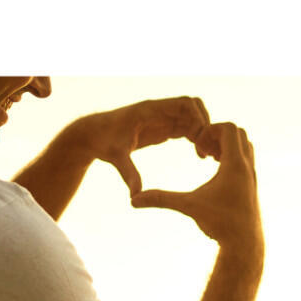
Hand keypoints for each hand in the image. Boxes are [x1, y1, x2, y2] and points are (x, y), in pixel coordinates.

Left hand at [74, 96, 211, 195]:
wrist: (93, 135)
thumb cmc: (104, 142)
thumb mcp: (117, 158)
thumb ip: (128, 174)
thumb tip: (135, 196)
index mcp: (150, 111)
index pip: (185, 104)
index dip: (198, 120)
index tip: (199, 143)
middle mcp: (159, 111)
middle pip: (194, 107)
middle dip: (205, 126)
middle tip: (206, 149)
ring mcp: (162, 118)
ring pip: (193, 117)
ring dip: (203, 133)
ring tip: (205, 155)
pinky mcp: (162, 127)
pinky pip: (187, 126)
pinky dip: (197, 137)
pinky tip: (199, 155)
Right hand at [130, 122, 261, 255]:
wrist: (245, 245)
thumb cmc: (220, 225)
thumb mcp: (188, 207)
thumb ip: (161, 199)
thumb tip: (133, 200)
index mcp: (235, 165)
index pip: (229, 128)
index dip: (211, 130)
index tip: (197, 145)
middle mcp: (248, 167)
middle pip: (240, 133)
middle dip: (219, 135)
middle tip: (202, 149)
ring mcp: (253, 176)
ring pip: (246, 146)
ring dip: (227, 146)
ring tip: (209, 159)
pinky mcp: (252, 186)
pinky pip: (246, 161)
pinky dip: (232, 159)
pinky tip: (217, 173)